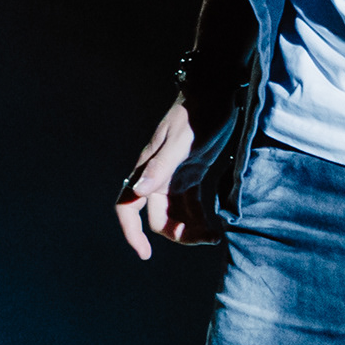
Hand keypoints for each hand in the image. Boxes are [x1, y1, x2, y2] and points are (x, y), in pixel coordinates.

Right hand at [114, 101, 212, 256]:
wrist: (216, 91)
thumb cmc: (199, 113)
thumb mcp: (183, 140)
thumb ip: (162, 166)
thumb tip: (138, 190)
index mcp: (148, 168)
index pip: (127, 206)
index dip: (131, 232)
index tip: (145, 253)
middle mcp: (157, 176)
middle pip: (159, 217)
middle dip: (178, 233)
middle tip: (208, 237)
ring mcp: (175, 176)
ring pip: (176, 214)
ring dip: (191, 228)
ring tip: (215, 235)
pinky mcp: (192, 174)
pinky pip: (191, 205)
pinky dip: (200, 218)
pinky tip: (216, 225)